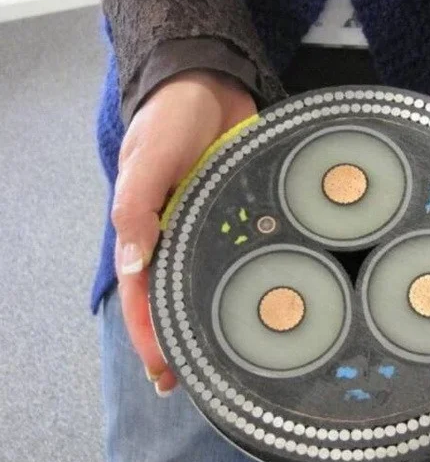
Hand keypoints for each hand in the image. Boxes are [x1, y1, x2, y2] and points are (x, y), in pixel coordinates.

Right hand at [112, 71, 256, 395]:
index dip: (149, 335)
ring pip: (206, 279)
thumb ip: (136, 209)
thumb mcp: (146, 161)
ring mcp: (207, 224)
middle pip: (174, 296)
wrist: (209, 83)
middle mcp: (175, 233)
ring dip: (215, 315)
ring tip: (236, 352)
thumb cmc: (170, 119)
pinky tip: (266, 295)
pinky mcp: (236, 211)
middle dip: (184, 338)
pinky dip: (245, 275)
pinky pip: (239, 250)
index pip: (140, 294)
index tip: (164, 373)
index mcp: (144, 228)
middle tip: (204, 379)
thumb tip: (130, 265)